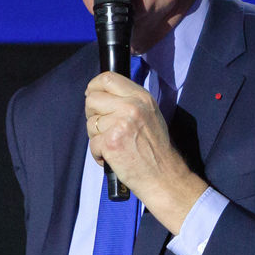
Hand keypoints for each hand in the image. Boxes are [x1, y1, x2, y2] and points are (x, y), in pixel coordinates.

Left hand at [85, 71, 207, 233]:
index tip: (92, 95)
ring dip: (96, 137)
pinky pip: (92, 144)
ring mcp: (120, 124)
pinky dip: (98, 154)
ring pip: (90, 123)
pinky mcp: (110, 142)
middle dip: (93, 114)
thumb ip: (128, 101)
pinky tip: (113, 158)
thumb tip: (101, 94)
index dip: (94, 86)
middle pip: (92, 99)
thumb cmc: (155, 149)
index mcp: (141, 97)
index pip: (107, 78)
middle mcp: (131, 106)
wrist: (164, 176)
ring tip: (114, 146)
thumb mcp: (149, 115)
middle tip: (105, 128)